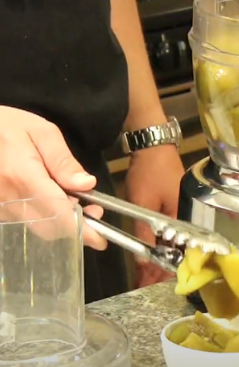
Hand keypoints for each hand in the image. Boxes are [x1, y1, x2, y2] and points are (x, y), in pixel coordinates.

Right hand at [0, 106, 106, 248]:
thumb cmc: (7, 126)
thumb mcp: (42, 132)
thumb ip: (64, 161)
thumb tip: (86, 185)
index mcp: (23, 176)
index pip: (57, 213)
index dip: (81, 230)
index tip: (100, 239)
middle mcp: (8, 198)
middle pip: (48, 228)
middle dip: (75, 225)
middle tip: (93, 209)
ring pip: (36, 228)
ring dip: (60, 220)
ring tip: (72, 199)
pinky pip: (23, 222)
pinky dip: (43, 217)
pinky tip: (51, 199)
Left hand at [125, 144, 184, 287]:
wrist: (154, 147)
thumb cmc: (150, 173)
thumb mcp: (142, 203)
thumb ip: (145, 231)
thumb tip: (144, 260)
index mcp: (183, 219)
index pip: (178, 254)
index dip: (164, 271)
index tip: (150, 284)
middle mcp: (187, 219)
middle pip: (177, 252)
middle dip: (162, 269)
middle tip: (145, 283)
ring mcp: (182, 212)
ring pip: (173, 243)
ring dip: (160, 258)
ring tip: (146, 274)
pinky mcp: (175, 207)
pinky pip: (170, 233)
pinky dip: (161, 244)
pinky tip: (152, 252)